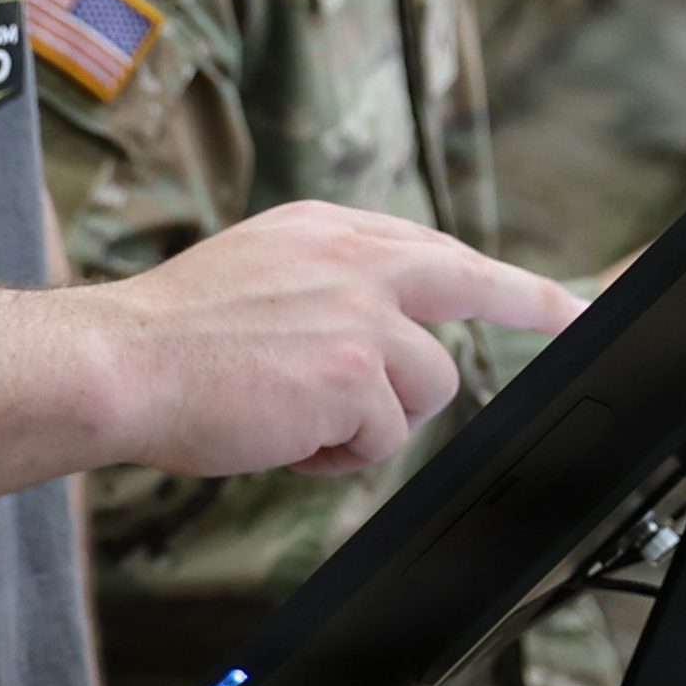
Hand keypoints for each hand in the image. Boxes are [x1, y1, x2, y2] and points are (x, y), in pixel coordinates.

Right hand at [78, 203, 581, 478]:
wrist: (115, 363)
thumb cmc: (169, 337)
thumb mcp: (259, 271)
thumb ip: (330, 283)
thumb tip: (393, 327)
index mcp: (329, 230)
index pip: (431, 248)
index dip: (490, 276)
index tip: (545, 292)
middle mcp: (356, 259)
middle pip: (472, 282)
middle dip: (532, 302)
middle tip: (569, 314)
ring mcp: (363, 315)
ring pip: (426, 387)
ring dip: (373, 420)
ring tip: (299, 418)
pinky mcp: (358, 375)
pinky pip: (383, 438)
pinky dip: (338, 456)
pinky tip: (285, 437)